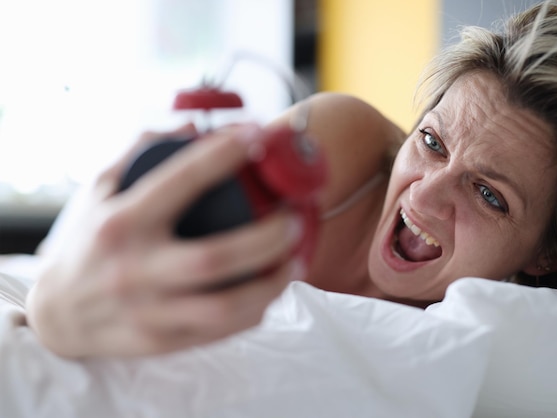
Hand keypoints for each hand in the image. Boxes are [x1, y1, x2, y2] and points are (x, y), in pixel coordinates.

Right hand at [26, 124, 305, 357]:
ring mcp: (147, 311)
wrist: (56, 312)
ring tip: (296, 259)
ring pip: (224, 306)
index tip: (258, 135)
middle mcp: (134, 269)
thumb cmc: (88, 242)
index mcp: (121, 223)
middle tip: (295, 218)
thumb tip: (190, 127)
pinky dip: (252, 313)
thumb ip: (140, 154)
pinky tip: (269, 293)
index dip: (224, 154)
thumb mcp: (100, 190)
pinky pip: (217, 333)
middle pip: (215, 258)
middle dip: (268, 237)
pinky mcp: (159, 342)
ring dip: (271, 284)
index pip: (180, 181)